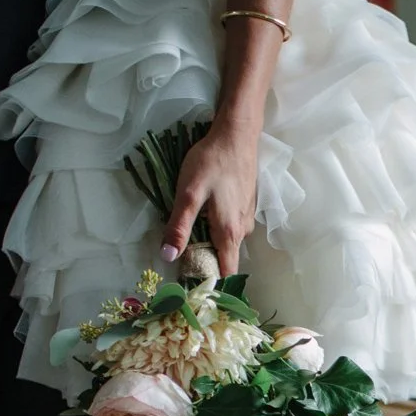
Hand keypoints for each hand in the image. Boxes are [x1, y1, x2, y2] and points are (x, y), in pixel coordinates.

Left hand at [161, 121, 260, 274]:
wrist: (236, 136)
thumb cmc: (211, 163)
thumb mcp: (188, 194)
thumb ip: (179, 227)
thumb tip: (168, 257)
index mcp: (229, 233)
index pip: (225, 272)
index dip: (209, 279)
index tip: (190, 278)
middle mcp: (243, 231)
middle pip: (226, 258)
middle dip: (206, 259)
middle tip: (183, 249)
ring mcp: (247, 219)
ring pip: (228, 242)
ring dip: (211, 241)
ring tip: (193, 226)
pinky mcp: (247, 207)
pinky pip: (232, 227)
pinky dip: (219, 227)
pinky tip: (207, 210)